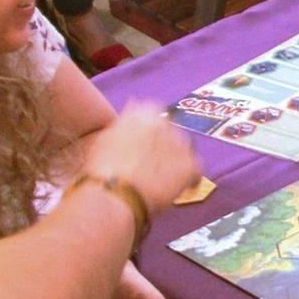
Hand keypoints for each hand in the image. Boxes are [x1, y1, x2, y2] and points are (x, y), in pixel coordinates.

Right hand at [80, 103, 200, 211]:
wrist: (114, 192)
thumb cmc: (102, 168)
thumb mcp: (108, 137)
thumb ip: (125, 123)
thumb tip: (133, 106)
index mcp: (144, 112)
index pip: (155, 113)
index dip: (151, 132)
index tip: (145, 144)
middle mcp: (165, 122)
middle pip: (172, 133)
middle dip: (165, 147)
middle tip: (152, 165)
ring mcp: (180, 142)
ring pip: (185, 151)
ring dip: (176, 161)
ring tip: (164, 179)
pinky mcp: (190, 164)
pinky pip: (196, 172)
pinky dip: (190, 181)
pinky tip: (181, 190)